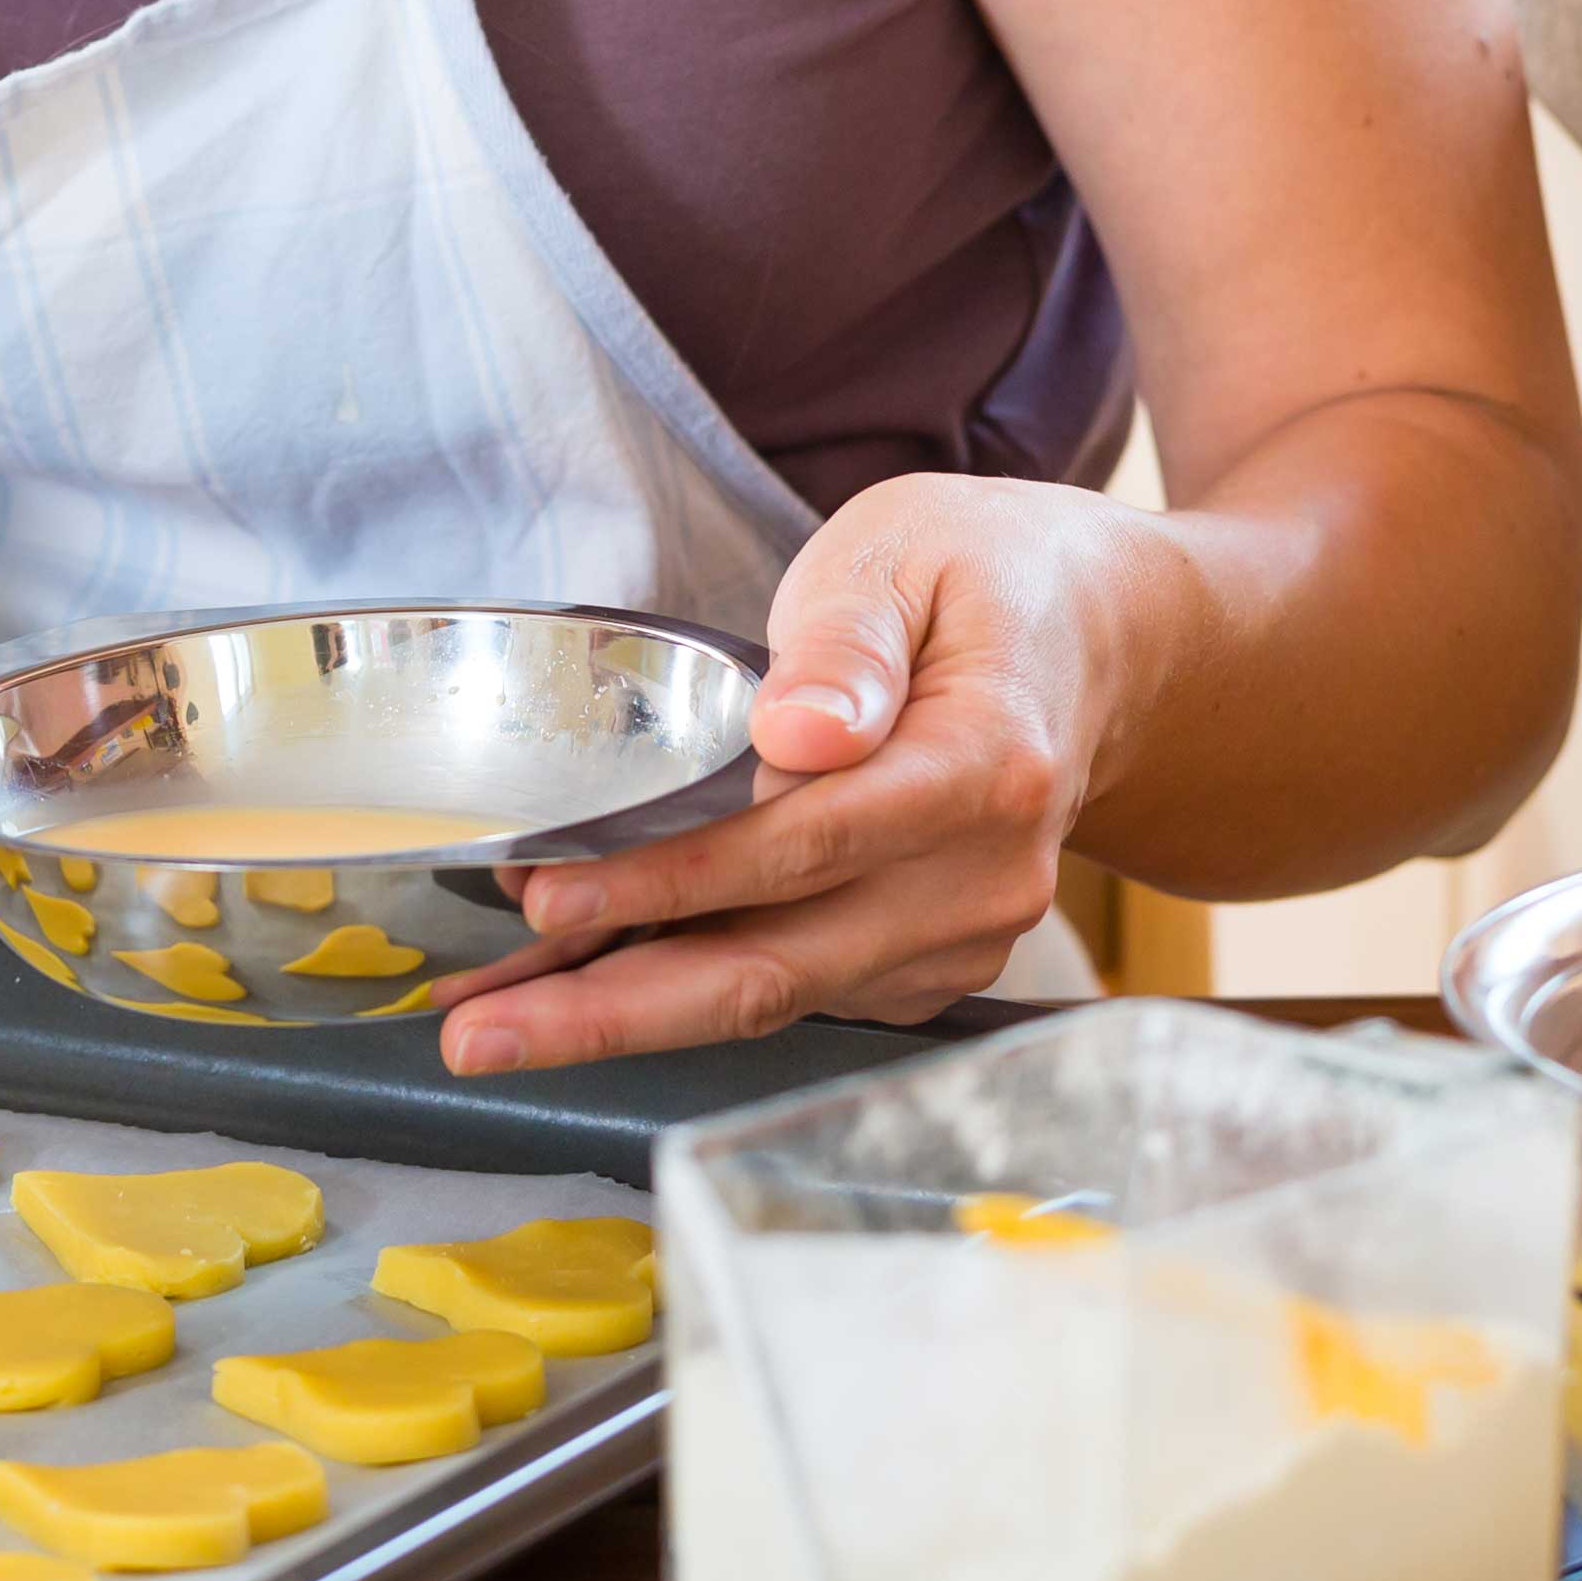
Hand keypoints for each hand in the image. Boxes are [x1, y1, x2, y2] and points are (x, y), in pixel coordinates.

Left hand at [425, 476, 1175, 1075]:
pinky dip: (686, 991)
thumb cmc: (987, 580)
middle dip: (613, 1010)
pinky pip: (796, 992)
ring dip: (628, 1011)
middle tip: (477, 1033)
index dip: (668, 883)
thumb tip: (796, 732)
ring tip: (495, 1014)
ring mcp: (964, 937)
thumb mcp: (908, 546)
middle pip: (776, 966)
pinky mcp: (932, 964)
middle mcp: (984, 878)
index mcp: (983, 765)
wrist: (1104, 647)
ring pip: (775, 996)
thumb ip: (845, 637)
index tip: (549, 897)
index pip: (801, 846)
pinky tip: (586, 983)